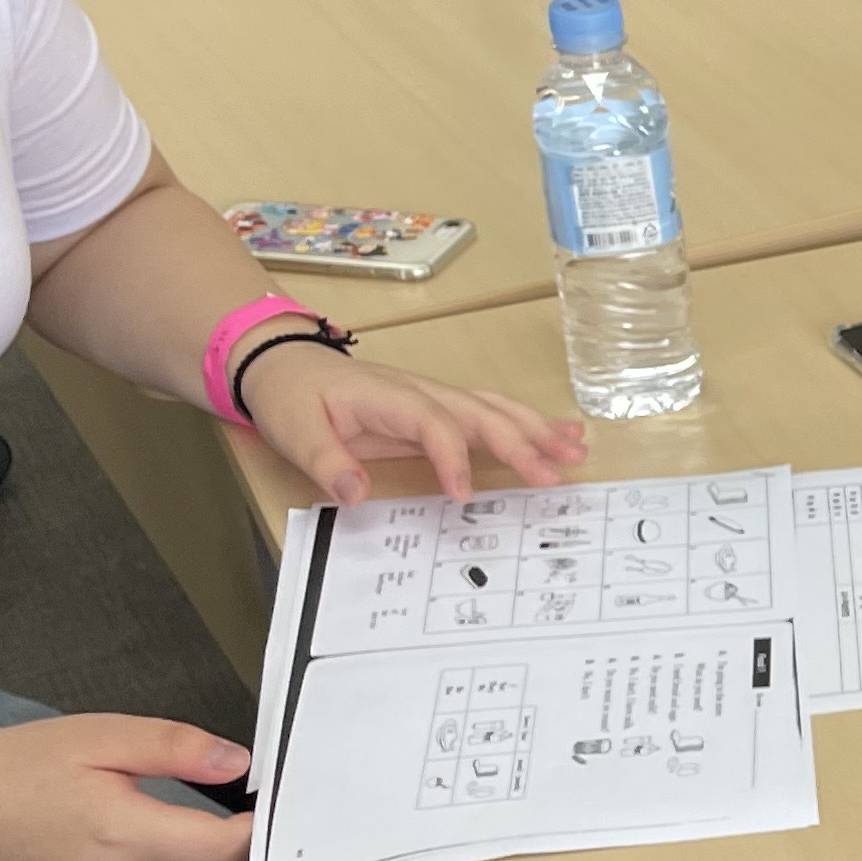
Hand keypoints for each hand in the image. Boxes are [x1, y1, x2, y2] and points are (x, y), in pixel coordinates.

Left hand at [241, 344, 586, 505]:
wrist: (284, 364)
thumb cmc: (291, 397)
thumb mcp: (295, 430)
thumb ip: (325, 460)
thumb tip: (355, 492)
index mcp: (388, 397)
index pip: (433, 423)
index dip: (453, 458)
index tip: (464, 496)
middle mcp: (421, 392)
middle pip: (480, 413)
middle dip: (521, 442)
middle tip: (557, 472)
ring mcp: (433, 398)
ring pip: (493, 409)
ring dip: (536, 430)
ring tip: (577, 450)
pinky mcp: (437, 409)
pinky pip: (488, 413)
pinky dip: (526, 424)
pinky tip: (559, 435)